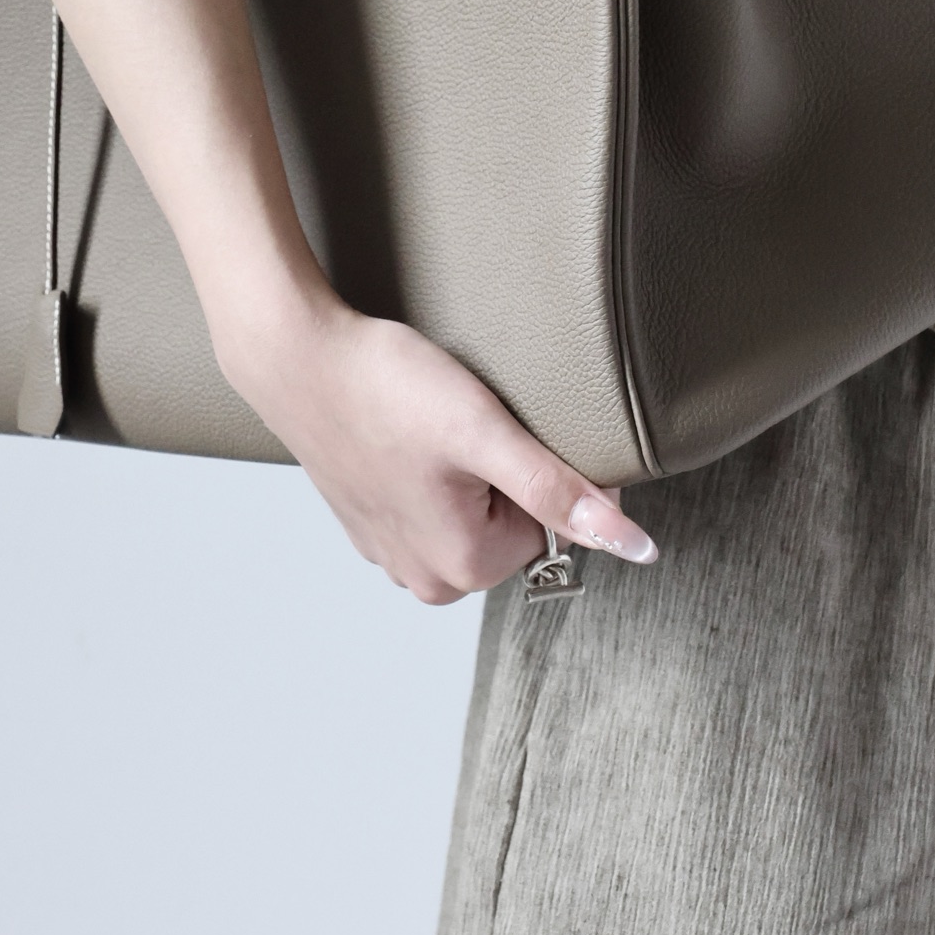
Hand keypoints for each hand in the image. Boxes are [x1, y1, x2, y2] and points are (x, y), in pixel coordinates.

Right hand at [220, 300, 657, 604]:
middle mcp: (425, 578)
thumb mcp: (486, 433)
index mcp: (464, 569)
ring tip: (428, 422)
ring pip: (468, 507)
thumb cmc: (386, 386)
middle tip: (460, 420)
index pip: (552, 521)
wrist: (297, 356)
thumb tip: (638, 549)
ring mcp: (389, 552)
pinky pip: (427, 499)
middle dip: (498, 469)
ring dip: (462, 466)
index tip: (503, 425)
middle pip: (510, 521)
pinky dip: (426, 464)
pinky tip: (403, 428)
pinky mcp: (366, 521)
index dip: (540, 463)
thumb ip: (563, 493)